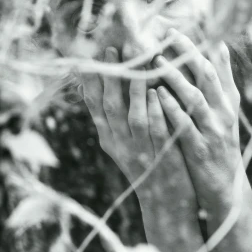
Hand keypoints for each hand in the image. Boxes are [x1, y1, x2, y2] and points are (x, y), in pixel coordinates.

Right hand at [80, 47, 196, 212]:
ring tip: (137, 59)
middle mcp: (119, 144)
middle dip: (110, 75)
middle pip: (109, 105)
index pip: (93, 104)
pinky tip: (157, 89)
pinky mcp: (161, 155)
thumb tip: (94, 88)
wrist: (165, 203)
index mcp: (108, 138)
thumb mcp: (123, 144)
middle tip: (111, 48)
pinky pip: (156, 128)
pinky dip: (155, 108)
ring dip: (134, 85)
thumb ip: (112, 118)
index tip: (86, 56)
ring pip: (132, 114)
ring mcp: (140, 150)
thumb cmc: (147, 166)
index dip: (89, 80)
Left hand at [154, 29, 242, 215]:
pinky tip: (157, 95)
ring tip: (156, 61)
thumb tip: (217, 46)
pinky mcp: (200, 150)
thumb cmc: (218, 144)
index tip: (188, 22)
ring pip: (195, 98)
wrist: (225, 187)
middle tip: (168, 34)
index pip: (219, 64)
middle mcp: (224, 112)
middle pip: (207, 75)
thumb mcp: (224, 112)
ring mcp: (213, 131)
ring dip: (176, 78)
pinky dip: (172, 109)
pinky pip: (185, 125)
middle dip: (188, 53)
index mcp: (228, 101)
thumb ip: (220, 82)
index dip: (205, 42)